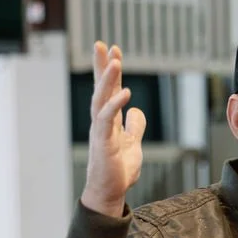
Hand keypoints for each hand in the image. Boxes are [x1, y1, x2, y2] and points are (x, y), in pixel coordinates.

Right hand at [80, 42, 146, 217]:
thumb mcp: (133, 144)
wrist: (111, 192)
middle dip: (102, 66)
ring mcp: (101, 131)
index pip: (109, 90)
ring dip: (108, 79)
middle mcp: (102, 122)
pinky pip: (107, 119)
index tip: (114, 52)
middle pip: (100, 88)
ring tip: (115, 61)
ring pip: (101, 99)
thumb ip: (134, 127)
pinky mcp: (103, 142)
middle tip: (103, 45)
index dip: (111, 71)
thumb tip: (136, 111)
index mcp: (109, 120)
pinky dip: (115, 104)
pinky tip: (125, 92)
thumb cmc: (119, 171)